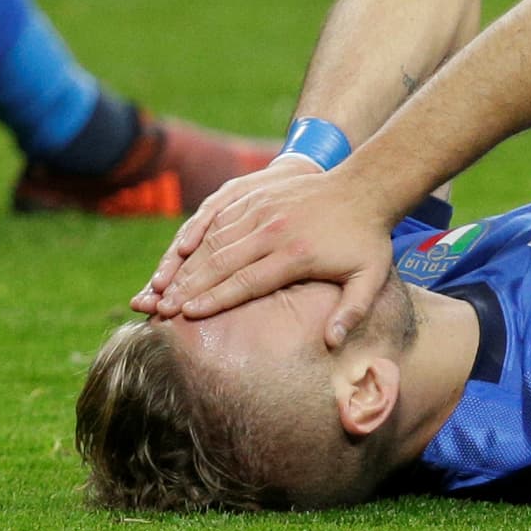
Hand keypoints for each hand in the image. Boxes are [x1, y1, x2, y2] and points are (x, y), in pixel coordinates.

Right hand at [134, 158, 403, 342]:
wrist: (367, 185)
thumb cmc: (366, 239)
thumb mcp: (369, 278)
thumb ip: (350, 312)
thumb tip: (332, 344)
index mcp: (296, 254)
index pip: (246, 281)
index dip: (215, 299)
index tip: (186, 314)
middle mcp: (274, 229)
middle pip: (221, 261)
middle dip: (188, 286)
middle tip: (160, 307)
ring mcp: (263, 208)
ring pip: (214, 238)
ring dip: (185, 263)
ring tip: (160, 285)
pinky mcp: (256, 194)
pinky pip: (219, 215)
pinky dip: (196, 234)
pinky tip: (178, 251)